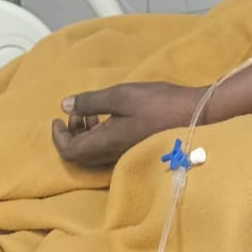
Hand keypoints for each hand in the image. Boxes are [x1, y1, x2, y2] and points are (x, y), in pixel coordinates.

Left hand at [51, 81, 202, 166]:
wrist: (194, 116)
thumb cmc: (157, 103)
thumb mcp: (122, 95)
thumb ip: (92, 102)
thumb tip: (65, 106)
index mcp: (104, 143)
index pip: (69, 150)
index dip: (58, 136)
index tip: (57, 117)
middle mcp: (111, 155)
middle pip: (79, 155)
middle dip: (71, 133)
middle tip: (77, 111)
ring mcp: (124, 154)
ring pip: (93, 153)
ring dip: (86, 134)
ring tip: (92, 112)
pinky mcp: (135, 149)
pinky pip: (106, 149)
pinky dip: (100, 135)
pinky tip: (111, 118)